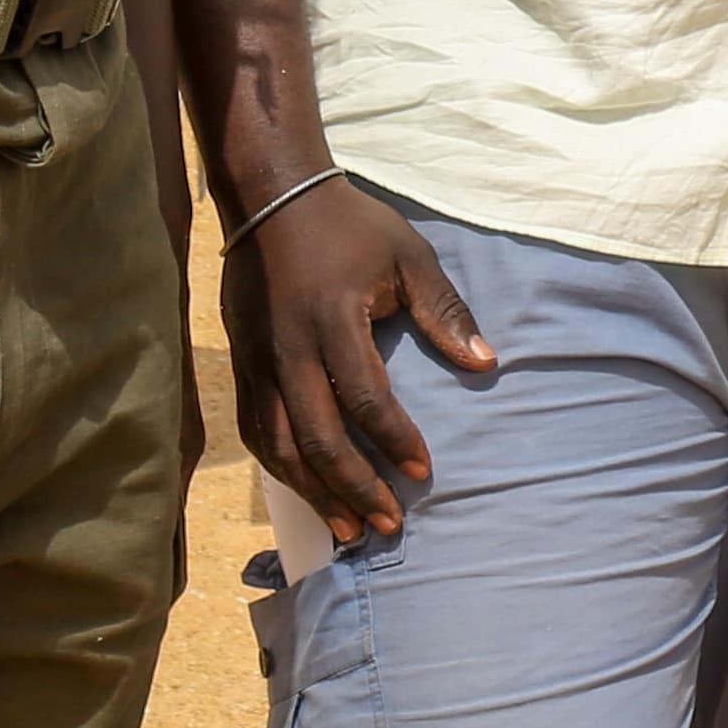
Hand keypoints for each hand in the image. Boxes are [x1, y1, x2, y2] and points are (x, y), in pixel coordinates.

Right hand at [231, 176, 487, 546]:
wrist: (272, 198)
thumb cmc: (351, 226)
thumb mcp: (409, 255)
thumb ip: (444, 311)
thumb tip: (486, 364)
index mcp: (332, 319)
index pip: (364, 398)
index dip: (394, 441)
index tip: (423, 473)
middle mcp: (288, 348)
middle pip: (316, 437)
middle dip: (353, 487)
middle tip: (385, 525)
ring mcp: (258, 359)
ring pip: (278, 444)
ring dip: (313, 491)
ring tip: (346, 528)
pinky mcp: (240, 363)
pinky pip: (254, 428)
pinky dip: (279, 467)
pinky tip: (304, 490)